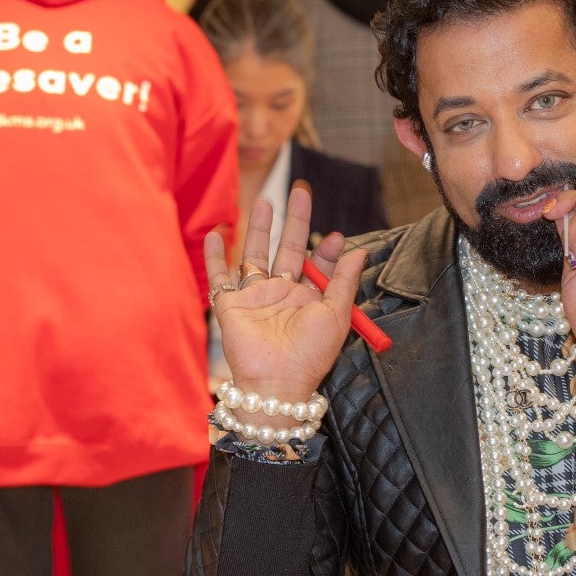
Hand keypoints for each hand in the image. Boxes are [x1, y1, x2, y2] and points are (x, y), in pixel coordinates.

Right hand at [207, 182, 366, 417]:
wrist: (276, 382)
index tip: (337, 236)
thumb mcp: (336, 315)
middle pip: (287, 249)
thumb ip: (344, 281)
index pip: (317, 265)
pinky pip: (219, 277)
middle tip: (301, 192)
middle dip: (294, 222)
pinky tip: (216, 234)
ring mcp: (255, 298)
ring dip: (259, 229)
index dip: (327, 250)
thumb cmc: (310, 354)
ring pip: (256, 255)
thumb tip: (360, 251)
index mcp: (308, 300)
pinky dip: (215, 257)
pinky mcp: (230, 305)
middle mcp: (282, 295)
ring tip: (264, 202)